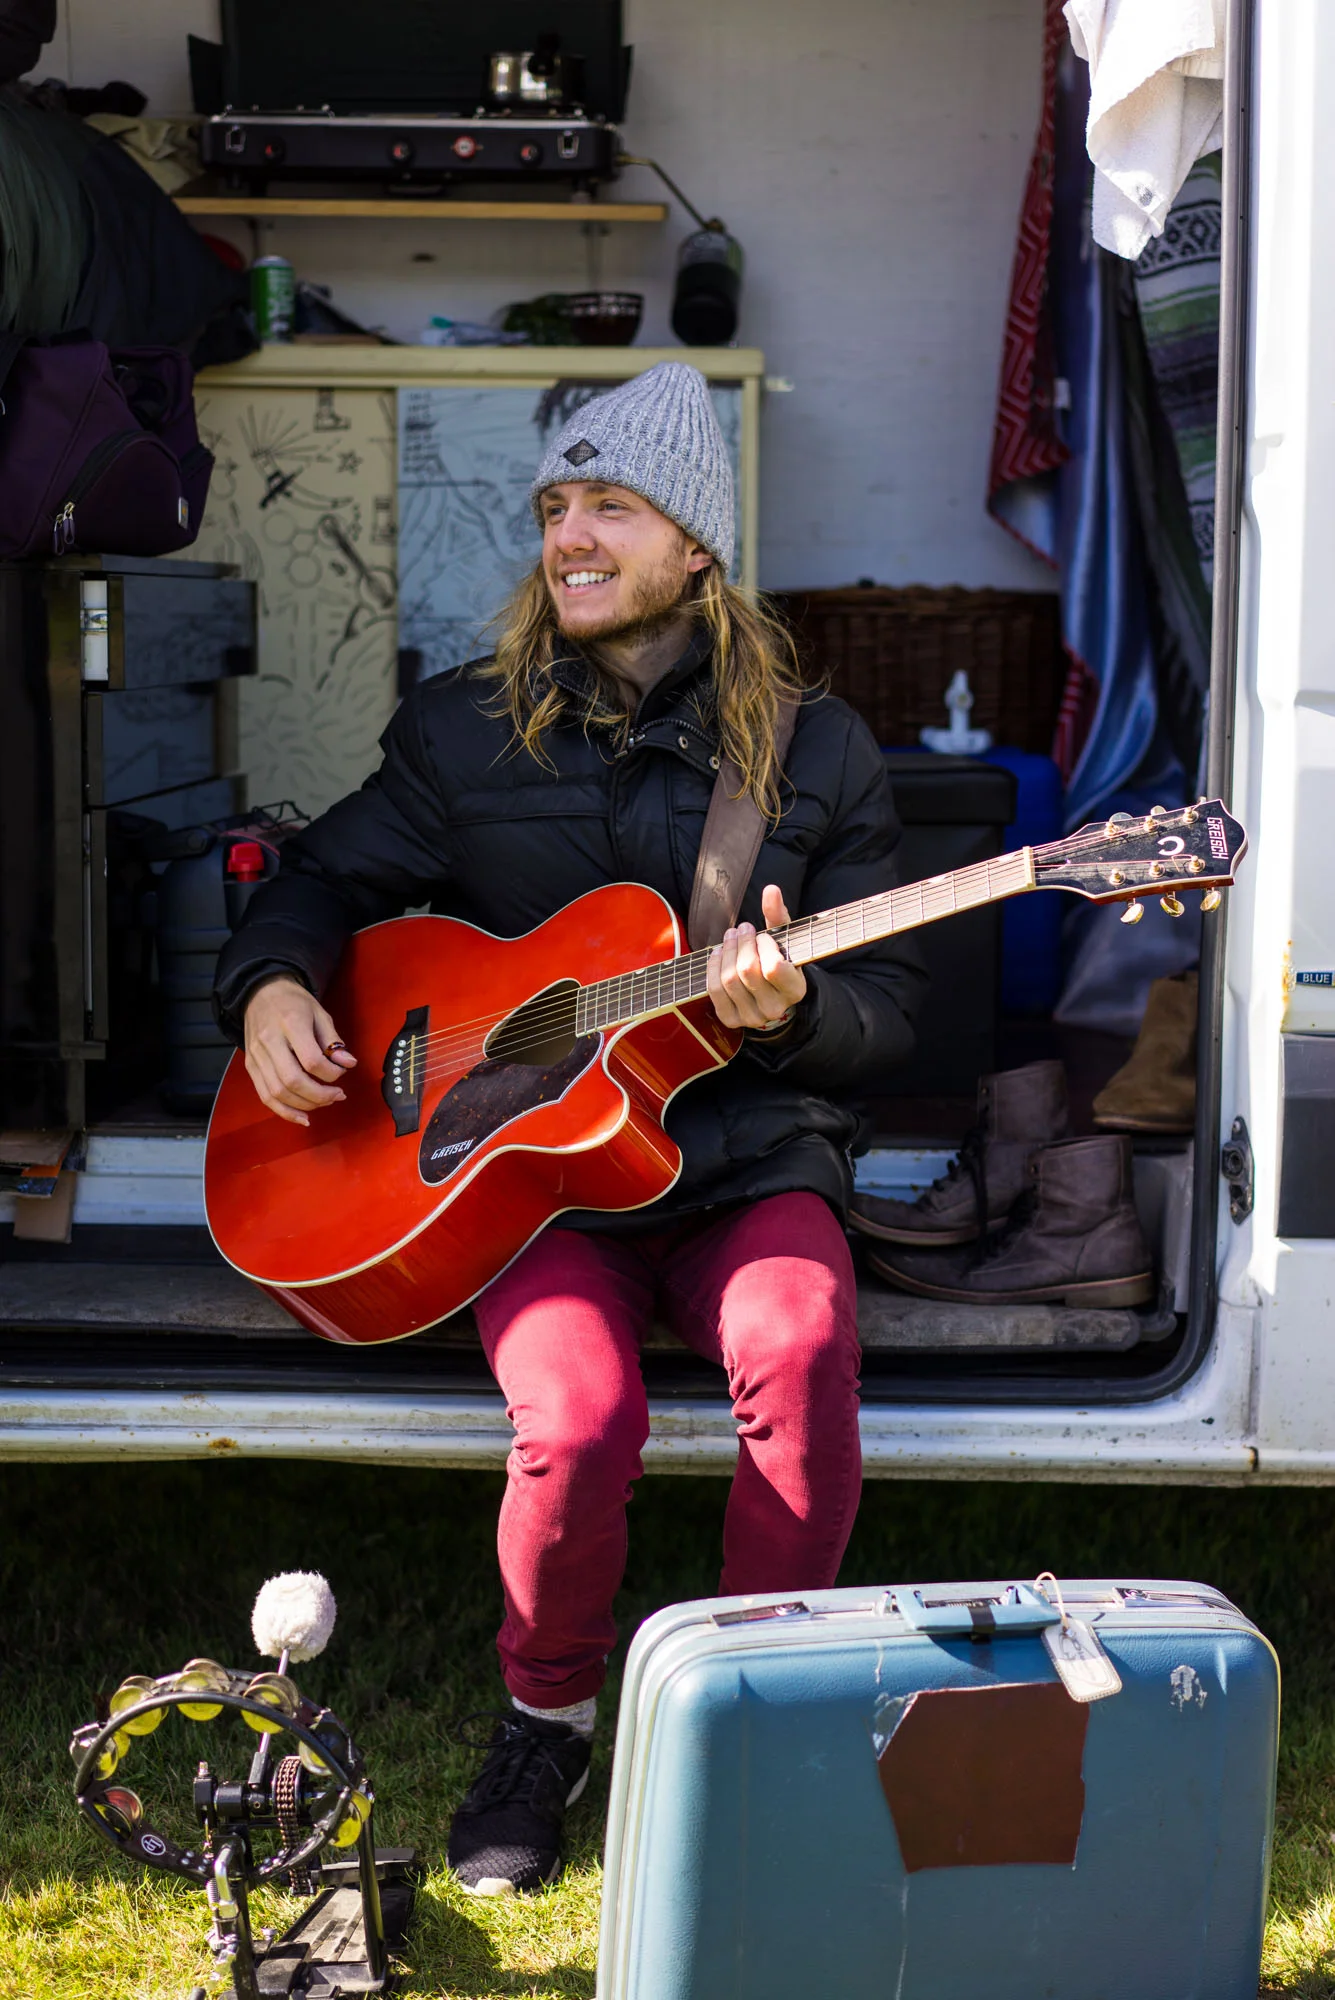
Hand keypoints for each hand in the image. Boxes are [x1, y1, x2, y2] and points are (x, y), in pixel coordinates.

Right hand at [243, 976, 356, 1126]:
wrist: (260, 992)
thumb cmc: (293, 1002)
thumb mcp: (319, 1013)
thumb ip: (333, 1040)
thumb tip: (348, 1064)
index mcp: (290, 1024)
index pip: (311, 1060)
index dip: (331, 1073)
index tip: (342, 1071)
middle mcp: (270, 1042)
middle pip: (293, 1081)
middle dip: (320, 1095)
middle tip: (338, 1095)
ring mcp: (257, 1056)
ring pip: (278, 1093)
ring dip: (305, 1105)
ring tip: (325, 1102)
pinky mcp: (251, 1066)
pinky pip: (265, 1096)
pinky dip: (284, 1111)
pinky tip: (302, 1117)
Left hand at [706, 883, 806, 1031]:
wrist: (770, 994)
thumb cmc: (779, 960)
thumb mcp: (784, 939)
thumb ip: (779, 915)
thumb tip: (771, 890)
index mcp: (795, 990)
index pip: (774, 967)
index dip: (764, 946)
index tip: (762, 936)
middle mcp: (775, 1009)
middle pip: (747, 971)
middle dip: (741, 944)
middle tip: (742, 929)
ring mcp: (752, 1017)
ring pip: (729, 979)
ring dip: (726, 952)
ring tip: (730, 938)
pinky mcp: (731, 1019)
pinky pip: (714, 990)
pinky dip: (713, 967)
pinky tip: (718, 953)